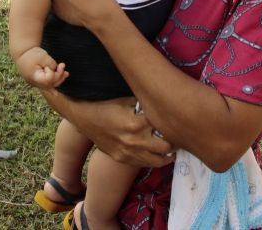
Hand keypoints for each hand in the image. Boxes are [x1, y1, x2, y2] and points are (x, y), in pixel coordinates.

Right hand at [17, 47, 68, 89]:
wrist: (21, 53)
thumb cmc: (32, 53)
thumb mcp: (43, 56)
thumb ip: (51, 64)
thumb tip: (56, 71)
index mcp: (34, 76)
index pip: (48, 79)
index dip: (52, 72)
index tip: (46, 65)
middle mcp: (34, 82)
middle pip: (50, 84)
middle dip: (59, 76)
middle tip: (62, 65)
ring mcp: (35, 83)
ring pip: (49, 86)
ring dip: (59, 80)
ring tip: (66, 73)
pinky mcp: (37, 81)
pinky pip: (45, 86)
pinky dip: (52, 86)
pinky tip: (55, 93)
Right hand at [44, 94, 175, 167]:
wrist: (81, 115)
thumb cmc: (104, 102)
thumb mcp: (126, 98)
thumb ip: (145, 103)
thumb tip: (164, 100)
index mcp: (137, 123)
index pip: (165, 127)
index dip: (174, 124)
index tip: (180, 120)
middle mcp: (134, 140)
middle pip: (166, 147)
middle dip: (174, 141)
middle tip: (178, 135)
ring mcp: (127, 152)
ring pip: (157, 161)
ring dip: (167, 155)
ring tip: (171, 148)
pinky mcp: (121, 158)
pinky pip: (143, 164)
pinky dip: (153, 160)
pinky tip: (157, 154)